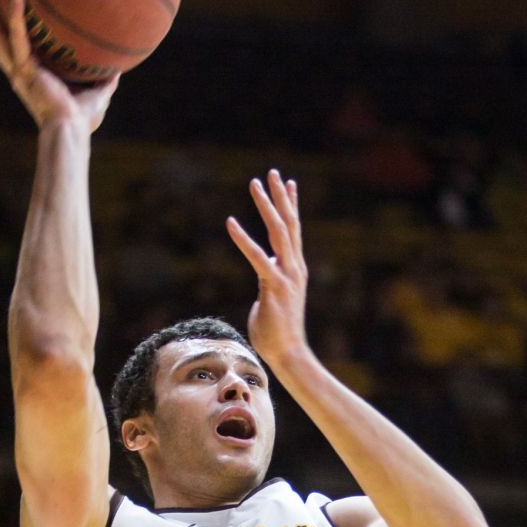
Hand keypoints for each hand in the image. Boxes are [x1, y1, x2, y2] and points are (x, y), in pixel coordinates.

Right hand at [0, 0, 118, 132]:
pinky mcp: (24, 70)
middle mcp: (19, 72)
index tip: (7, 9)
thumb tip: (121, 67)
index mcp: (31, 76)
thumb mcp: (97, 95)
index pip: (13, 48)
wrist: (71, 131)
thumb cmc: (82, 119)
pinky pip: (17, 37)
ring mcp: (19, 71)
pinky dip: (17, 17)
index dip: (7, 29)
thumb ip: (105, 80)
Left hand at [227, 171, 308, 371]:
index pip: (294, 232)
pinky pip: (257, 257)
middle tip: (271, 172)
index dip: (291, 206)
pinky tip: (230, 222)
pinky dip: (243, 239)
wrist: (289, 354)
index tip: (289, 183)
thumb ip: (270, 282)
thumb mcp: (274, 299)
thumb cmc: (278, 332)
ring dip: (266, 206)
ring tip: (255, 184)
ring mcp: (287, 276)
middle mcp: (295, 268)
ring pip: (278, 232)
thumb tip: (265, 276)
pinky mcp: (274, 286)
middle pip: (289, 224)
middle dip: (280, 197)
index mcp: (296, 270)